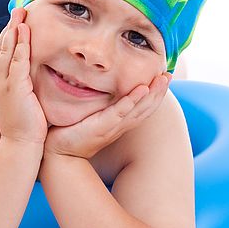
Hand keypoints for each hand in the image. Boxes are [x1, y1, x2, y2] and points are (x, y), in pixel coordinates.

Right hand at [0, 7, 47, 148]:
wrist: (21, 145)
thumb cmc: (25, 128)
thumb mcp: (22, 103)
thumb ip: (25, 89)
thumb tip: (32, 81)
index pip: (2, 55)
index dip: (8, 37)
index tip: (16, 23)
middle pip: (2, 48)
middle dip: (9, 28)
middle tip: (17, 11)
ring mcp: (3, 84)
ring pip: (7, 51)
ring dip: (14, 31)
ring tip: (20, 14)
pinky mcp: (14, 88)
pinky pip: (17, 61)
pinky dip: (20, 45)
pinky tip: (24, 32)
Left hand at [42, 72, 172, 159]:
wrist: (59, 152)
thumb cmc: (73, 133)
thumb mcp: (91, 118)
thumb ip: (99, 106)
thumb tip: (99, 87)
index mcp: (119, 123)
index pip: (143, 108)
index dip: (156, 95)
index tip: (165, 78)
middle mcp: (120, 125)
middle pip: (146, 108)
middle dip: (159, 92)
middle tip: (169, 75)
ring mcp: (112, 126)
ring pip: (138, 109)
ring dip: (152, 94)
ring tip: (162, 79)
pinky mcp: (101, 127)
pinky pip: (120, 112)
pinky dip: (132, 101)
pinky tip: (141, 89)